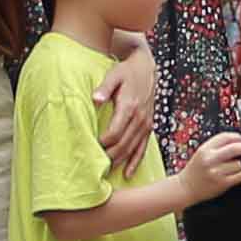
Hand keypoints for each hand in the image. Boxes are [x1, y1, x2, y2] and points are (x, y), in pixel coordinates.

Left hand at [99, 42, 159, 168]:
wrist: (146, 67)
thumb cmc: (126, 71)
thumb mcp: (113, 75)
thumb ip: (104, 88)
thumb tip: (95, 99)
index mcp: (129, 107)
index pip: (114, 133)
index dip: (102, 143)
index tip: (91, 147)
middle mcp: (140, 118)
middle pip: (123, 144)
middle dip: (109, 157)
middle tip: (95, 166)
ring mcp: (146, 124)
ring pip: (132, 149)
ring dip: (119, 161)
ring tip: (106, 172)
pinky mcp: (149, 126)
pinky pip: (143, 148)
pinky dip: (135, 161)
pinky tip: (128, 173)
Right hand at [171, 135, 240, 209]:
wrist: (184, 188)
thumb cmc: (194, 171)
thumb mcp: (201, 153)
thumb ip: (216, 147)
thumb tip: (236, 141)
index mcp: (205, 149)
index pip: (225, 137)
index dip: (237, 137)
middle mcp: (211, 159)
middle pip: (235, 148)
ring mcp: (217, 172)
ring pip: (238, 163)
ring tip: (236, 167)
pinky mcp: (222, 183)